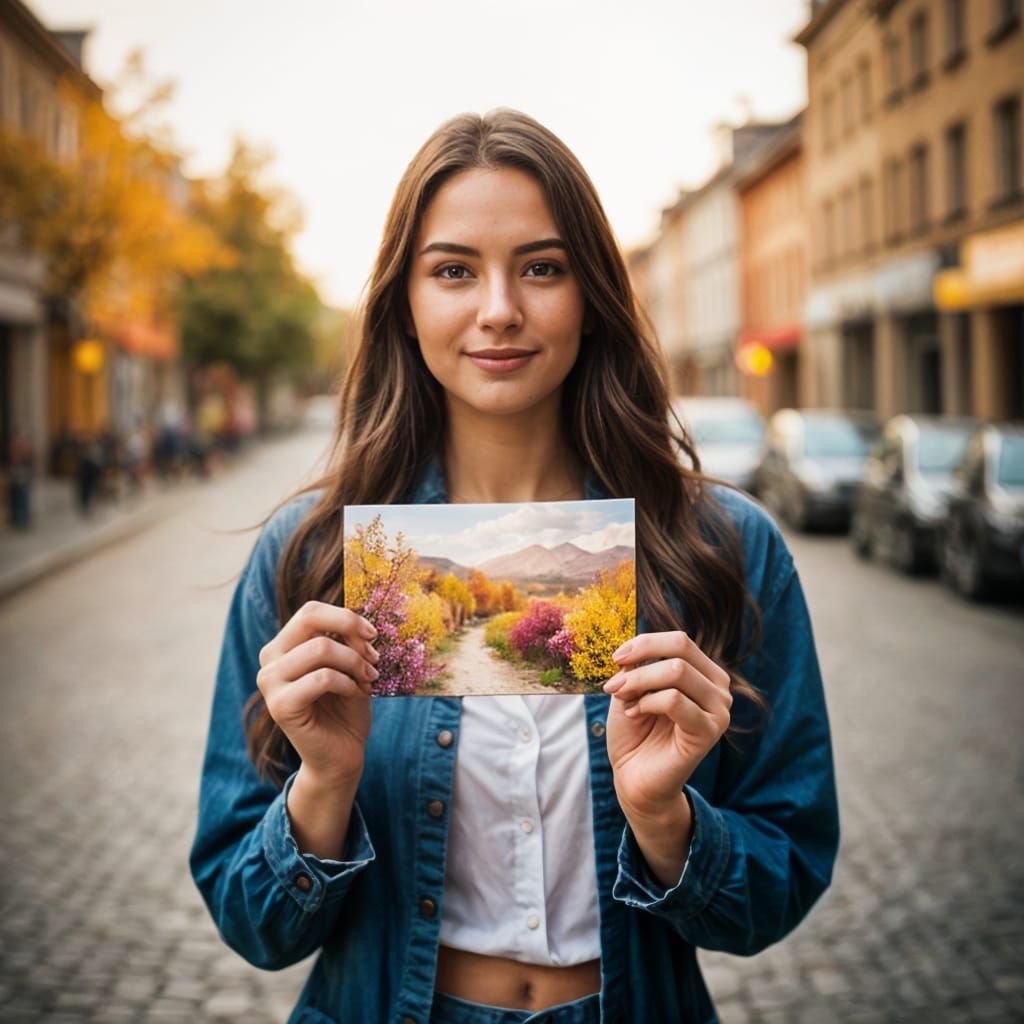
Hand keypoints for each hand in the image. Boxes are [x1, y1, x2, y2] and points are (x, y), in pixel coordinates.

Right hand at [257, 601, 379, 785]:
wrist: (341, 754)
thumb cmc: (346, 706)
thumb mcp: (350, 665)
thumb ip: (348, 640)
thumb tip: (360, 621)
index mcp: (284, 646)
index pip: (311, 611)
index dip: (346, 616)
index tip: (372, 634)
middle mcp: (270, 660)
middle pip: (310, 619)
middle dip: (350, 629)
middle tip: (373, 654)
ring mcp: (270, 683)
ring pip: (321, 648)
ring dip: (354, 662)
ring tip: (368, 679)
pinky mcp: (280, 706)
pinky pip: (322, 678)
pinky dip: (348, 683)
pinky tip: (356, 694)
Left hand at [603, 631, 731, 821]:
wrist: (634, 778)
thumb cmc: (635, 732)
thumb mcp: (632, 689)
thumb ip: (638, 667)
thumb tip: (635, 652)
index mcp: (704, 674)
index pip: (680, 640)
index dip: (645, 643)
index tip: (617, 657)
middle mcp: (719, 689)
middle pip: (679, 652)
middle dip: (639, 664)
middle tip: (613, 685)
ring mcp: (719, 711)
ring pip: (676, 672)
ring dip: (639, 683)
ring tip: (626, 703)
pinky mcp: (709, 732)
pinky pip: (674, 700)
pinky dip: (647, 702)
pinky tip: (636, 715)